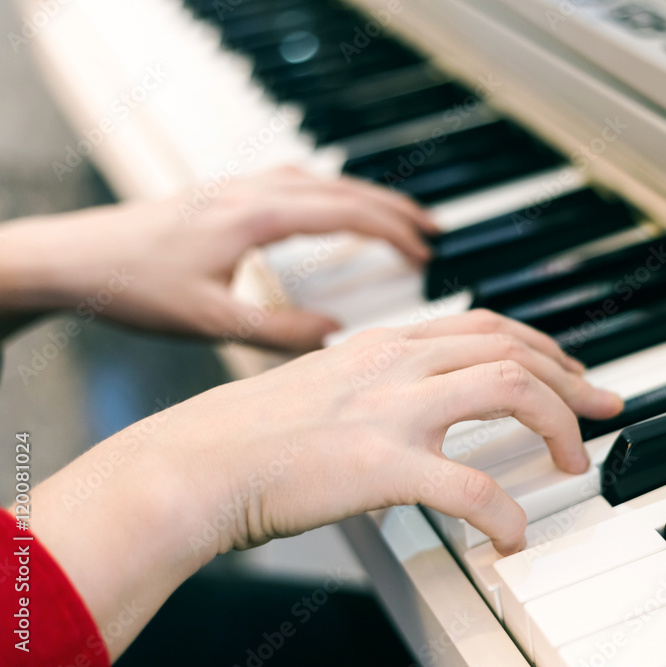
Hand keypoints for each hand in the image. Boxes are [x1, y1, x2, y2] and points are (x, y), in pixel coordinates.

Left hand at [0, 165, 436, 350]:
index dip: (392, 231)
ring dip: (363, 197)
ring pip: (320, 181)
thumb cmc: (133, 286)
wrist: (73, 259)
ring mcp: (237, 187)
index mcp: (256, 218)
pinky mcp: (224, 193)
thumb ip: (279, 331)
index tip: (425, 252)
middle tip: (431, 233)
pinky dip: (328, 192)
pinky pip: (293, 181)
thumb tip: (335, 334)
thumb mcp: (212, 321)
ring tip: (395, 219)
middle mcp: (252, 192)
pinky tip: (329, 206)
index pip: (345, 213)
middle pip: (342, 189)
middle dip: (392, 210)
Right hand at [169, 309, 620, 554]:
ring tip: (573, 464)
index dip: (539, 345)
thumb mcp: (324, 388)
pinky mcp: (380, 463)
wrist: (193, 464)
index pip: (484, 324)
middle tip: (603, 406)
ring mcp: (390, 408)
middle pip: (510, 346)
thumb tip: (418, 416)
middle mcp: (395, 362)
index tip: (570, 370)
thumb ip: (375, 389)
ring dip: (555, 424)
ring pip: (508, 387)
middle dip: (570, 377)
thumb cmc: (250, 435)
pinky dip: (505, 515)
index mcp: (383, 344)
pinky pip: (471, 488)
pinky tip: (512, 538)